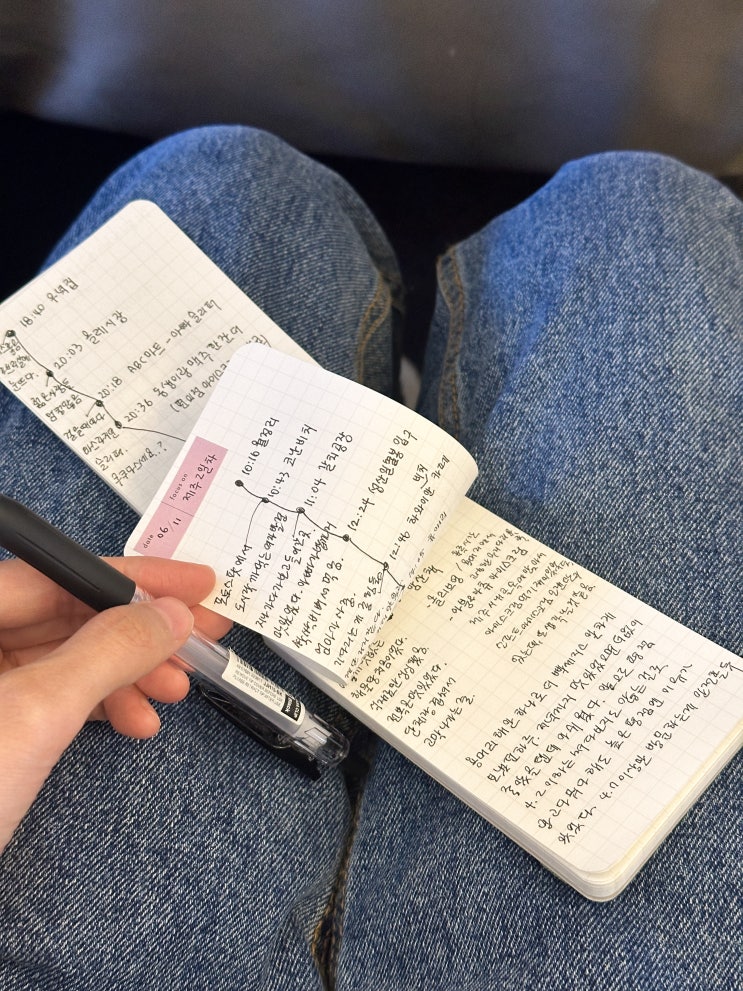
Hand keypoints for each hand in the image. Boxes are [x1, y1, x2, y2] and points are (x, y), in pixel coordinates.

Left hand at [0, 555, 230, 853]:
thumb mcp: (37, 714)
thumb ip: (108, 651)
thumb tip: (165, 615)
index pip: (58, 573)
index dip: (135, 578)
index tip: (191, 585)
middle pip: (67, 614)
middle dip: (139, 633)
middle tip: (198, 637)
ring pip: (67, 656)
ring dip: (128, 673)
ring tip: (172, 692)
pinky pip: (56, 694)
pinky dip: (102, 704)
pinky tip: (135, 722)